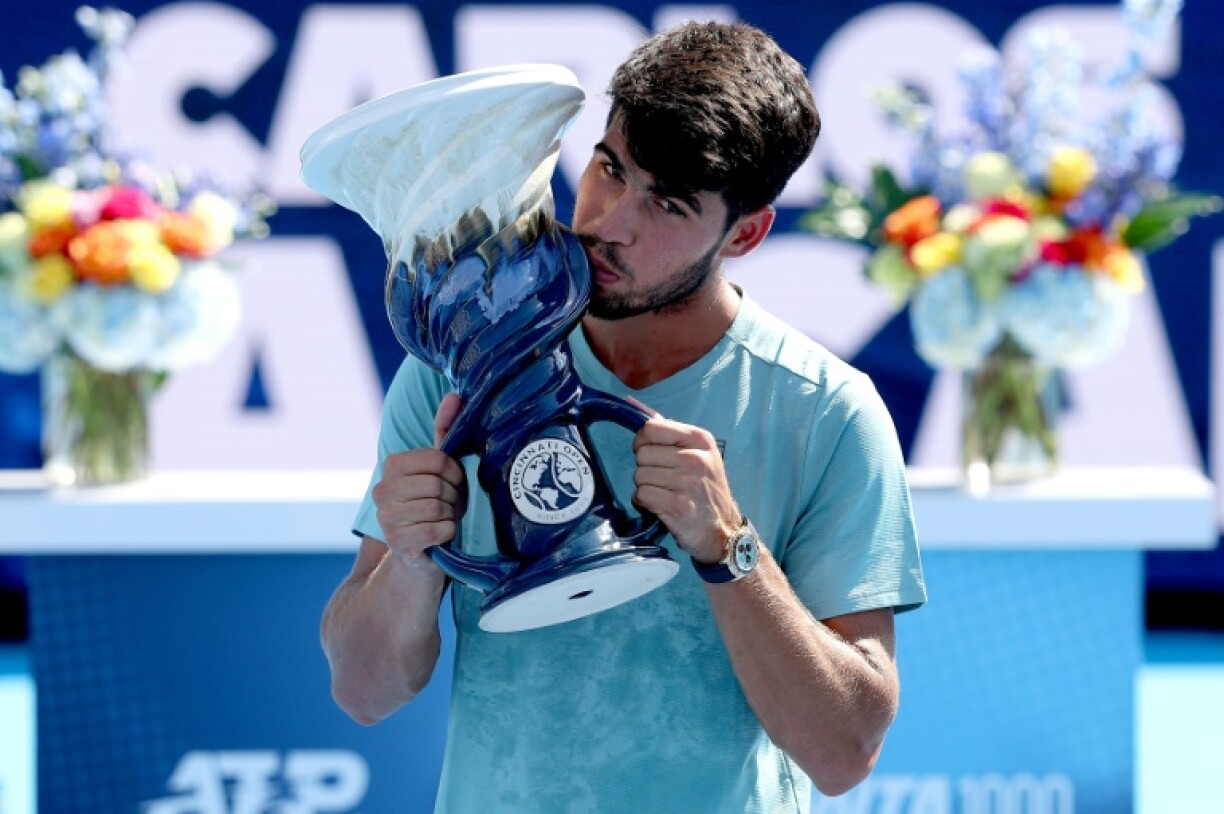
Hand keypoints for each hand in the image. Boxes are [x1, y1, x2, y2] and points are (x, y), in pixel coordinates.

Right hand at [372, 393, 466, 565]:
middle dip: (453, 497)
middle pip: (438, 485)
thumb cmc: (436, 503)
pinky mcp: (396, 542)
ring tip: (444, 518)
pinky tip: (441, 535)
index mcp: (392, 464)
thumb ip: (446, 431)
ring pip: (437, 508)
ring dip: (450, 516)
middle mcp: (382, 489)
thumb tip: (456, 395)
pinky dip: (447, 533)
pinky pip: (436, 530)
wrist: (421, 552)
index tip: (453, 482)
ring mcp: (386, 517)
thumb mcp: (441, 468)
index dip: (455, 473)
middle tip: (449, 505)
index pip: (439, 459)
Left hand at [629, 399, 739, 563]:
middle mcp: (695, 458)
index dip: (643, 442)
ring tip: (665, 493)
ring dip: (646, 487)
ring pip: (639, 475)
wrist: (722, 530)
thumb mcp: (698, 453)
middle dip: (646, 468)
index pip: (650, 428)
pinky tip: (661, 506)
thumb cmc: (704, 489)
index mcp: (700, 439)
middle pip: (642, 453)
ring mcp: (687, 482)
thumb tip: (633, 405)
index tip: (651, 454)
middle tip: (664, 480)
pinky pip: (641, 495)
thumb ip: (668, 431)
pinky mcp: (677, 506)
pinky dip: (645, 503)